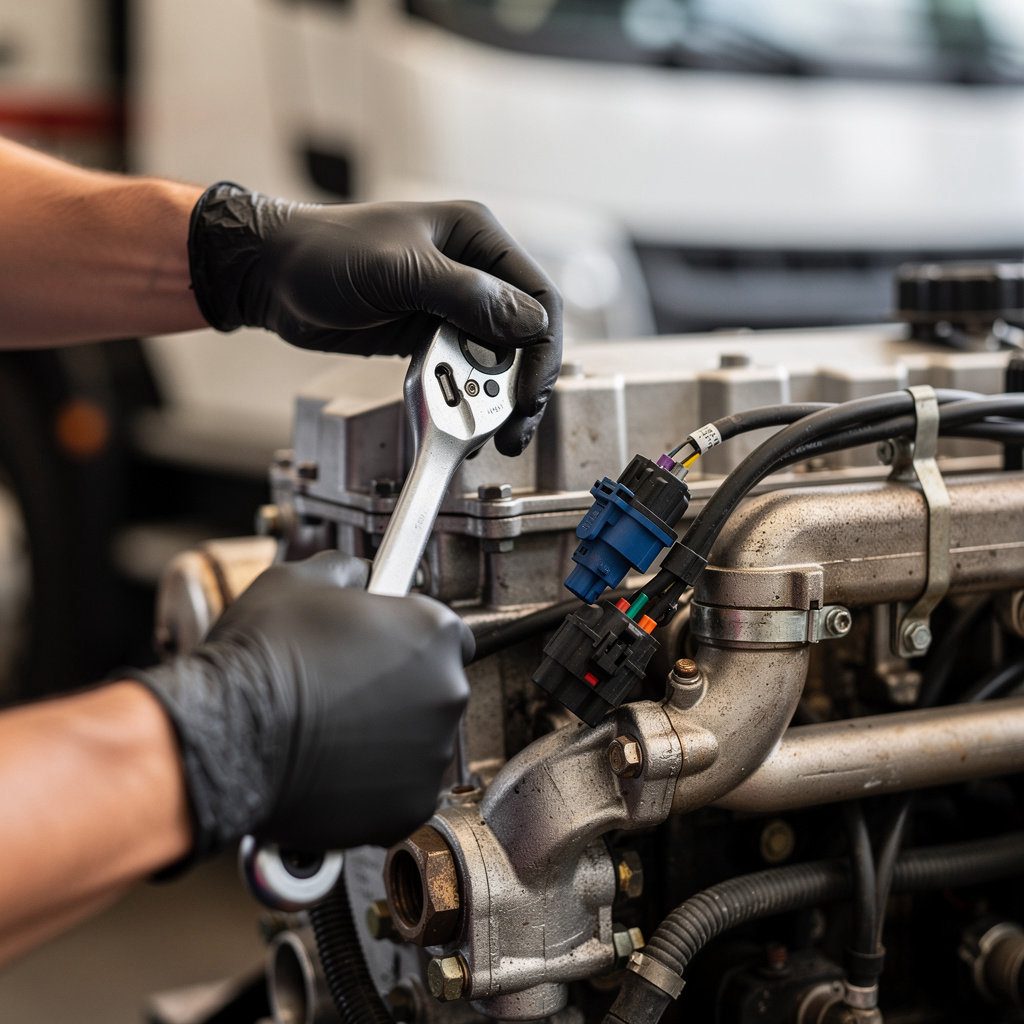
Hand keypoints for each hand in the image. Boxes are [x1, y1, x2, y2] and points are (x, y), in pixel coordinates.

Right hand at [134, 552, 471, 856]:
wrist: (224, 734)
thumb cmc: (261, 656)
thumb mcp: (300, 580)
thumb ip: (346, 572)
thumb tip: (358, 573)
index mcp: (433, 632)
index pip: (445, 634)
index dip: (408, 640)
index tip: (383, 647)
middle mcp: (447, 691)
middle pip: (434, 687)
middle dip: (398, 688)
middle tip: (346, 688)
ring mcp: (431, 753)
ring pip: (418, 741)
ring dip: (388, 735)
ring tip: (332, 727)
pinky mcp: (408, 807)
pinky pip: (400, 788)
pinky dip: (374, 783)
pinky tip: (333, 764)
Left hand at [188, 184, 562, 455]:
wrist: (271, 275)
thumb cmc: (326, 253)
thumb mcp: (400, 272)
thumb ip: (468, 297)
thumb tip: (533, 326)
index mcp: (476, 237)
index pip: (538, 296)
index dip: (542, 349)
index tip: (529, 393)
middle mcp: (474, 270)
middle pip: (524, 336)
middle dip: (522, 385)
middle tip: (514, 428)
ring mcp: (453, 305)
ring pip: (496, 360)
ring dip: (494, 398)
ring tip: (488, 435)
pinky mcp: (430, 334)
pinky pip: (462, 371)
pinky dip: (464, 398)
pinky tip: (461, 423)